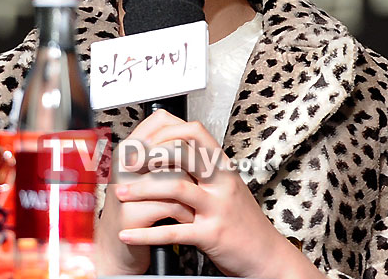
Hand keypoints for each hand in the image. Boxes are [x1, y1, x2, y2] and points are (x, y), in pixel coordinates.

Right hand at [95, 111, 194, 275]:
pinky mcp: (132, 213)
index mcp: (128, 149)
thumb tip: (193, 138)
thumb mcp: (145, 176)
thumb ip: (162, 155)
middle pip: (173, 149)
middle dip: (193, 168)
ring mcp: (126, 187)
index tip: (193, 152)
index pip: (161, 121)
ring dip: (193, 194)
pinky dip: (187, 214)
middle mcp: (124, 163)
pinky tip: (187, 218)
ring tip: (195, 202)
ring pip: (176, 177)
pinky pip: (173, 205)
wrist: (115, 249)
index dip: (183, 134)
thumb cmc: (134, 210)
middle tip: (199, 179)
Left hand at [113, 108, 325, 278]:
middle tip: (128, 162)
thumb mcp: (226, 185)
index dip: (166, 132)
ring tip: (120, 193)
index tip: (145, 141)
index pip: (194, 133)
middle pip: (183, 153)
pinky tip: (128, 234)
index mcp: (222, 167)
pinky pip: (173, 231)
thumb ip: (203, 168)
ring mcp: (217, 207)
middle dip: (149, 155)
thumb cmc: (242, 219)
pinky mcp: (211, 235)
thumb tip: (172, 148)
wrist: (267, 255)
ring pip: (175, 188)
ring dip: (141, 189)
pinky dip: (146, 234)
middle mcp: (221, 182)